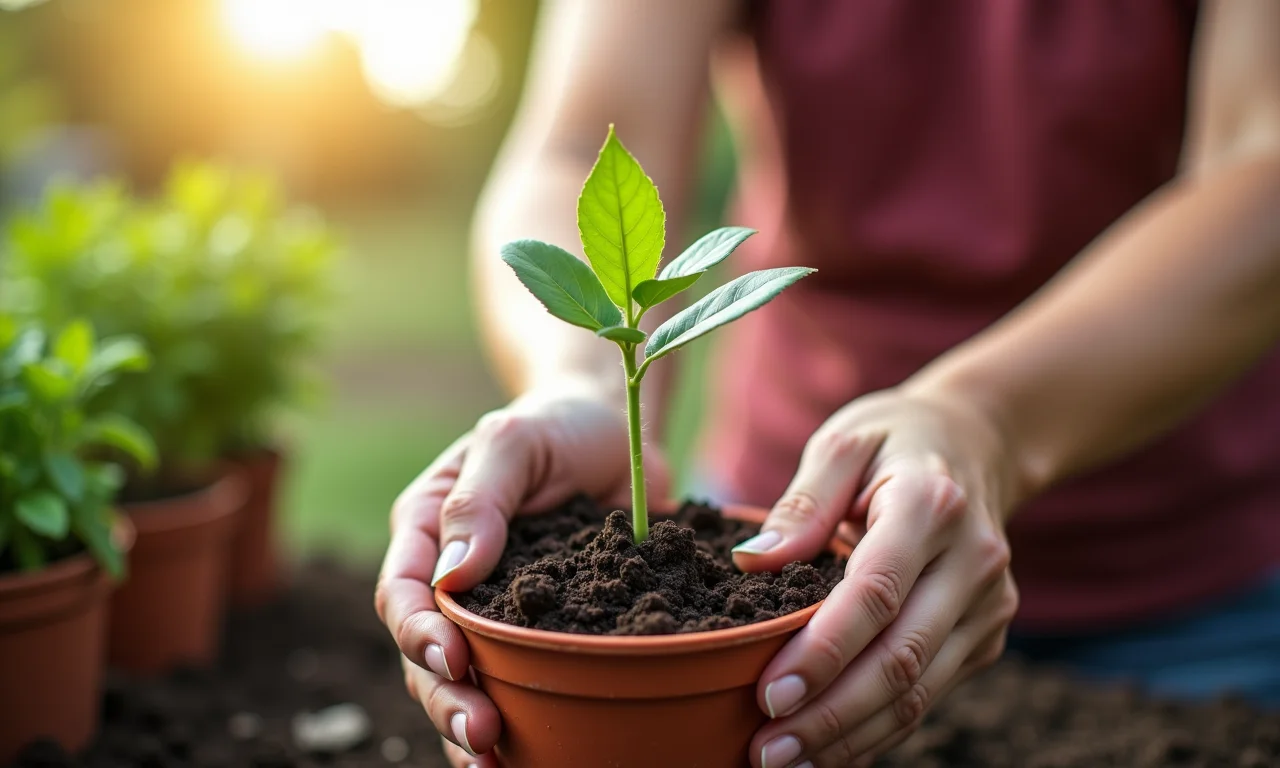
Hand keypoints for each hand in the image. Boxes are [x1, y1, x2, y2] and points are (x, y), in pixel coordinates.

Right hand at [375, 381, 670, 766]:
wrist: (616, 432)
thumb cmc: (557, 425)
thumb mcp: (515, 439)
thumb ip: (481, 498)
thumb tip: (454, 574)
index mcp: (428, 529)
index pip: (404, 592)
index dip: (420, 633)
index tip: (454, 659)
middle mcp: (451, 578)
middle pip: (425, 653)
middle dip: (446, 698)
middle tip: (482, 734)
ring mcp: (495, 611)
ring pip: (462, 681)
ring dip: (470, 726)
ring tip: (496, 765)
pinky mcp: (541, 631)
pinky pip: (518, 682)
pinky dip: (518, 724)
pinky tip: (528, 760)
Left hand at [733, 385, 1020, 767]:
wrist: (978, 443)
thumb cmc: (894, 441)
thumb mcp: (843, 443)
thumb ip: (800, 504)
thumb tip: (750, 562)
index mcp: (930, 505)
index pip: (875, 594)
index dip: (822, 652)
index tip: (768, 695)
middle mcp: (971, 561)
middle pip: (900, 658)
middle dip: (830, 715)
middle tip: (766, 750)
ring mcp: (987, 604)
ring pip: (920, 691)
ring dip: (852, 735)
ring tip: (786, 760)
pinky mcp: (987, 634)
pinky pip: (931, 693)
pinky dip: (880, 729)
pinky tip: (831, 749)